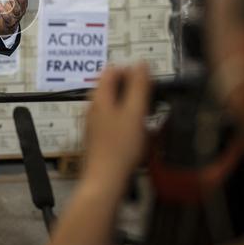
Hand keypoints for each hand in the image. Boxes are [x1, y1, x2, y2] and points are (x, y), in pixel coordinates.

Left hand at [0, 0, 28, 34]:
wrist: (9, 26)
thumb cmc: (13, 11)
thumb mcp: (17, 0)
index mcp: (23, 3)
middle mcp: (21, 10)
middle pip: (22, 0)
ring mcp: (16, 16)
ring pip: (17, 9)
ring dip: (13, 0)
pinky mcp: (9, 22)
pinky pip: (7, 17)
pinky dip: (3, 11)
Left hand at [83, 63, 151, 190]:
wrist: (105, 180)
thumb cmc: (121, 146)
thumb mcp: (134, 112)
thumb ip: (138, 87)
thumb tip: (141, 63)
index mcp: (99, 98)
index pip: (110, 71)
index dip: (129, 70)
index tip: (148, 81)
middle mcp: (92, 108)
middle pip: (110, 87)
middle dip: (131, 88)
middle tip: (151, 97)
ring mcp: (94, 124)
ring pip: (112, 105)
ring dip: (130, 105)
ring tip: (148, 114)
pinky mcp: (99, 139)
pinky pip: (113, 121)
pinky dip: (126, 120)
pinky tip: (139, 132)